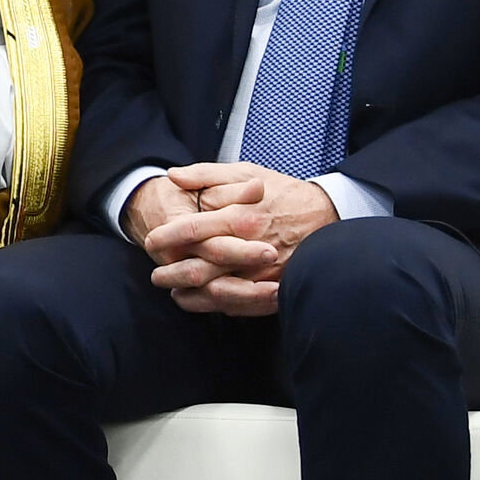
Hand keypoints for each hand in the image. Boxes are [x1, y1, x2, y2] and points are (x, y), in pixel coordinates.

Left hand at [139, 161, 339, 315]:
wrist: (328, 213)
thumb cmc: (283, 192)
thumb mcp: (246, 172)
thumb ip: (206, 175)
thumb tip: (172, 176)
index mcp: (241, 217)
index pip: (192, 231)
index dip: (166, 237)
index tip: (150, 240)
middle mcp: (251, 248)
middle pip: (200, 270)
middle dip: (171, 274)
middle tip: (156, 276)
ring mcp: (266, 273)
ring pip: (218, 294)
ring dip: (192, 296)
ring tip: (175, 293)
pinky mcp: (278, 288)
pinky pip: (243, 305)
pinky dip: (219, 306)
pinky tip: (205, 302)